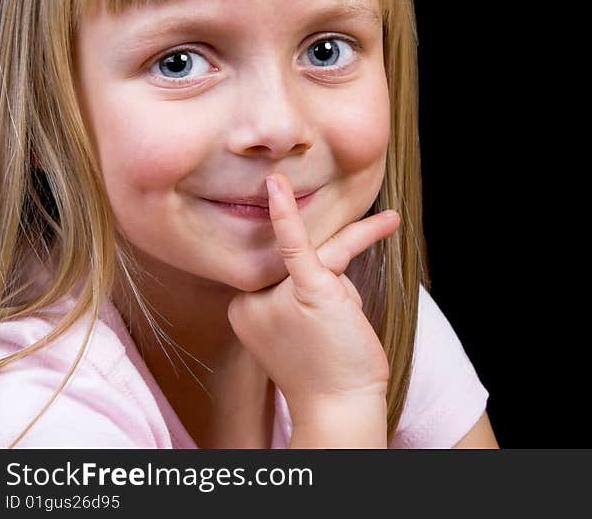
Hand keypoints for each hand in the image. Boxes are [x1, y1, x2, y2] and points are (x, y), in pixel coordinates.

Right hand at [227, 173, 399, 426]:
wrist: (341, 407)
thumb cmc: (328, 367)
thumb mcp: (306, 322)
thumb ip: (307, 283)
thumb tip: (333, 249)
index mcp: (243, 309)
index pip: (286, 272)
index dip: (314, 295)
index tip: (313, 338)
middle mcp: (250, 301)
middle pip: (305, 265)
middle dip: (330, 295)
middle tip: (327, 342)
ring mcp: (274, 295)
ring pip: (323, 260)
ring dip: (346, 297)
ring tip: (348, 320)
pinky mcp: (304, 288)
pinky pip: (295, 243)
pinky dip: (286, 214)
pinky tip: (276, 185)